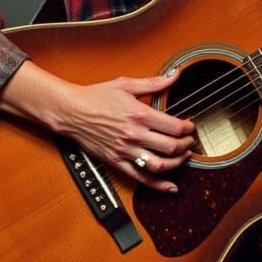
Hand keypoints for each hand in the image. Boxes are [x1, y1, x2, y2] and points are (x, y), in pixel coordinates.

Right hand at [55, 72, 195, 193]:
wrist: (71, 111)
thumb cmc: (96, 96)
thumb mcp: (126, 84)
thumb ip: (153, 83)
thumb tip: (174, 75)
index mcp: (139, 114)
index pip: (174, 127)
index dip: (188, 128)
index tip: (190, 126)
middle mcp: (134, 134)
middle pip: (171, 147)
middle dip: (186, 145)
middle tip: (190, 142)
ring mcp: (125, 150)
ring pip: (159, 165)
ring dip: (177, 164)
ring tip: (183, 158)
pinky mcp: (116, 162)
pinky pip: (140, 178)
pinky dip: (158, 185)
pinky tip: (170, 187)